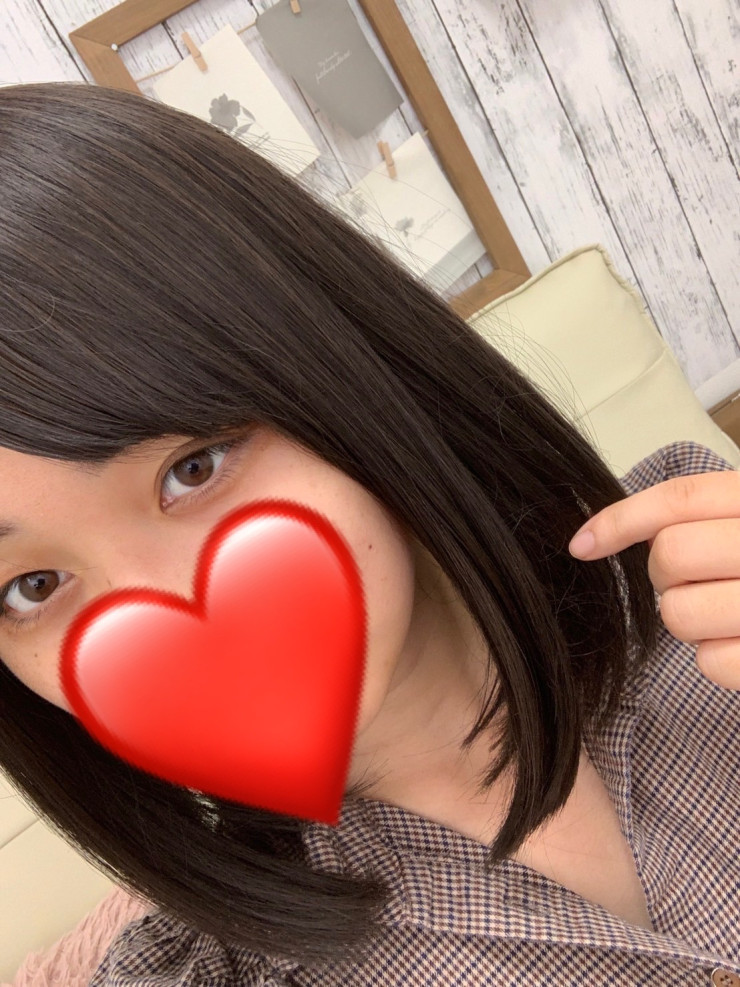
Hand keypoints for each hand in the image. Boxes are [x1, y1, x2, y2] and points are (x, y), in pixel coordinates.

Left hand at [568, 470, 739, 689]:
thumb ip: (711, 515)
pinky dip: (720, 659)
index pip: (681, 498)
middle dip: (667, 573)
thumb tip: (606, 533)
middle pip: (671, 556)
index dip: (620, 519)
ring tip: (732, 612)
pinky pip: (711, 662)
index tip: (581, 544)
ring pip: (680, 614)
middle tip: (701, 577)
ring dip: (691, 619)